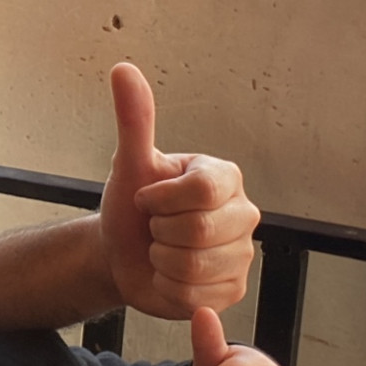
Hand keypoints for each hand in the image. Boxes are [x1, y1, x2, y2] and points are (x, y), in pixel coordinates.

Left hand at [98, 63, 258, 318]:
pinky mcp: (233, 290)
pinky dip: (168, 288)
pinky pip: (196, 296)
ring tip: (160, 250)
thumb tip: (123, 69)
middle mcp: (243, 214)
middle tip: (153, 227)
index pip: (201, 191)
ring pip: (195, 266)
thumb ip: (134, 119)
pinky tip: (168, 275)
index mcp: (224, 177)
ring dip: (160, 261)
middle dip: (158, 232)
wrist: (122, 253)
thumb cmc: (131, 207)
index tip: (145, 199)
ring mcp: (242, 255)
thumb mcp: (129, 164)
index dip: (161, 200)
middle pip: (199, 232)